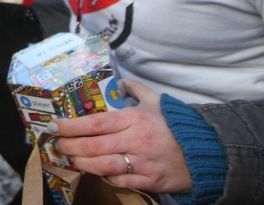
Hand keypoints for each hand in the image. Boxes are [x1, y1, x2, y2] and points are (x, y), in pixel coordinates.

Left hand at [50, 80, 191, 194]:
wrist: (208, 150)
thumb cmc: (177, 125)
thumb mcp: (157, 101)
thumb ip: (136, 89)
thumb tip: (121, 82)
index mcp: (134, 119)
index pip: (95, 123)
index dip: (71, 127)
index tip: (55, 126)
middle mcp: (135, 141)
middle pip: (93, 146)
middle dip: (71, 147)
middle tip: (58, 146)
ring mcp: (143, 162)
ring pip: (103, 166)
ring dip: (83, 164)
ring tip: (72, 160)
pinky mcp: (150, 181)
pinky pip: (121, 181)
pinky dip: (107, 177)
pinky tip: (98, 172)